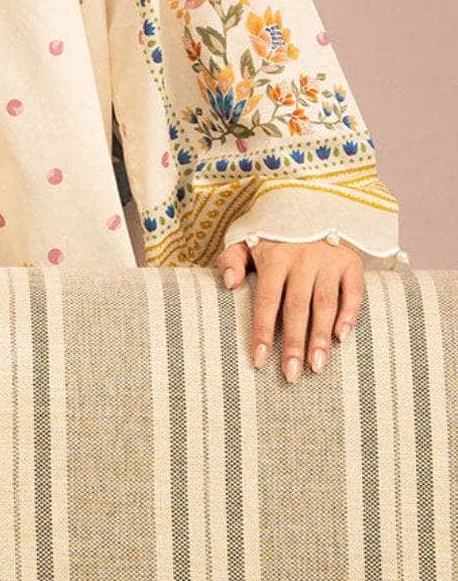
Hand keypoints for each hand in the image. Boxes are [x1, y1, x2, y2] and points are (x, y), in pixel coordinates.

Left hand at [213, 236, 364, 382]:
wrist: (310, 204)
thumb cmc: (273, 235)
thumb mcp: (246, 240)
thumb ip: (231, 259)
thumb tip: (228, 283)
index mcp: (274, 256)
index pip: (267, 300)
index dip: (263, 331)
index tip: (259, 361)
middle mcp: (302, 258)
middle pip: (297, 307)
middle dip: (294, 344)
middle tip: (291, 376)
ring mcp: (328, 260)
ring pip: (324, 304)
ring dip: (320, 337)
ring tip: (316, 367)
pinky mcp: (350, 262)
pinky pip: (352, 292)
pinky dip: (349, 314)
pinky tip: (342, 338)